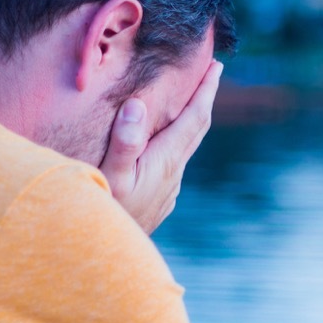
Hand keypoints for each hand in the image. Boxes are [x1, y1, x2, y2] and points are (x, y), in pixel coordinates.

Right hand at [99, 61, 220, 233]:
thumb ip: (125, 142)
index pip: (194, 118)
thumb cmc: (106, 213)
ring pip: (186, 147)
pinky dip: (177, 142)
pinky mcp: (161, 198)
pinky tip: (166, 143)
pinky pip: (175, 162)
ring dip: (191, 121)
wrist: (108, 256)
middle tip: (212, 72)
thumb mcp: (110, 176)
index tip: (217, 66)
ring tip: (189, 101)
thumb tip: (138, 106)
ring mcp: (169, 188)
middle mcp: (174, 172)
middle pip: (197, 129)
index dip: (206, 90)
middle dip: (205, 98)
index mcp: (166, 160)